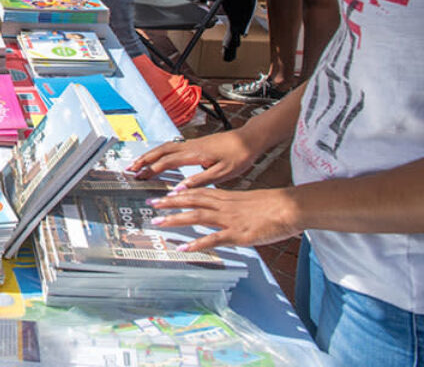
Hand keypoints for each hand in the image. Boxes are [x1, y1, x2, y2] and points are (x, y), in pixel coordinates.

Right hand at [129, 129, 261, 189]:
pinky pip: (171, 146)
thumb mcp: (222, 173)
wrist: (249, 140)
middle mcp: (190, 146)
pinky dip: (160, 152)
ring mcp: (191, 143)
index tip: (139, 177)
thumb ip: (199, 181)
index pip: (167, 162)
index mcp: (195, 154)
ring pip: (165, 147)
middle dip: (144, 160)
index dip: (151, 170)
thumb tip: (180, 188)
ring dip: (150, 155)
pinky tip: (158, 157)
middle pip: (160, 151)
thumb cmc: (239, 156)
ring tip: (139, 163)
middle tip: (130, 168)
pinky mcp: (195, 144)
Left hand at [148, 186, 301, 251]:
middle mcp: (224, 206)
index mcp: (227, 197)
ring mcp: (229, 220)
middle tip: (151, 205)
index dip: (179, 193)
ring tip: (157, 224)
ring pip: (196, 217)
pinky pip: (213, 239)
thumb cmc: (276, 206)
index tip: (164, 194)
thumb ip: (235, 205)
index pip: (197, 193)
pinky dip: (197, 244)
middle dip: (169, 203)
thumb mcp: (250, 201)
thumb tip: (226, 210)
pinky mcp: (238, 234)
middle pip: (190, 201)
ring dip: (175, 220)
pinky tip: (183, 248)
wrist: (291, 207)